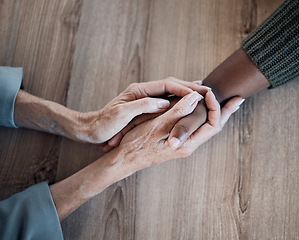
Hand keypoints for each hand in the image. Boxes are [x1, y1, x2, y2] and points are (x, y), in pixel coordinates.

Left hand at [79, 77, 209, 143]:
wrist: (91, 130)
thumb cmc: (104, 124)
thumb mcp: (122, 114)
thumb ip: (143, 106)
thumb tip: (165, 102)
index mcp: (139, 90)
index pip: (167, 85)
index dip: (184, 89)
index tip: (199, 94)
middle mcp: (143, 91)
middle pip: (171, 85)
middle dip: (189, 88)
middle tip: (207, 91)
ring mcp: (144, 99)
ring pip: (170, 93)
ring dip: (186, 94)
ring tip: (202, 95)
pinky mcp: (144, 108)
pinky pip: (166, 102)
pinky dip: (178, 103)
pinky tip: (186, 106)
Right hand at [105, 91, 243, 171]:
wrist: (124, 159)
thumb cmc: (137, 144)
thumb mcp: (155, 127)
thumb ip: (176, 114)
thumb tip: (195, 98)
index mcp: (187, 143)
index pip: (211, 124)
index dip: (215, 106)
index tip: (209, 91)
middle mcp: (189, 146)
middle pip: (214, 127)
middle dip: (226, 111)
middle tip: (238, 99)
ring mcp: (184, 145)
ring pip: (206, 128)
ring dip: (217, 113)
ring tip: (226, 103)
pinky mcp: (178, 142)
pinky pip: (197, 128)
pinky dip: (204, 117)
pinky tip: (202, 110)